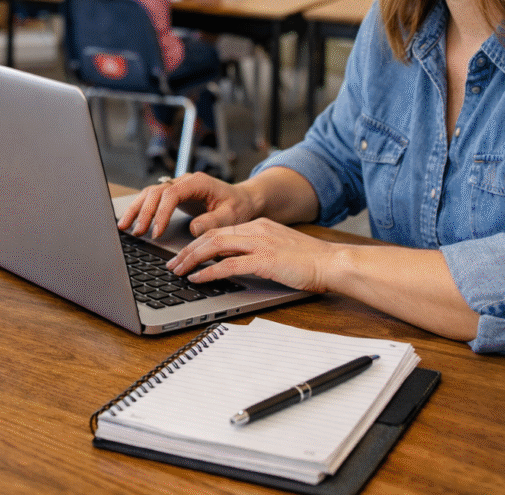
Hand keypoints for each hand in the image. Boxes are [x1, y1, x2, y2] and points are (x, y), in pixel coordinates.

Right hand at [117, 172, 260, 239]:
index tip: (157, 231)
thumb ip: (213, 221)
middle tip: (138, 232)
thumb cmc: (238, 206)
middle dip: (144, 212)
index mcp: (198, 182)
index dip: (162, 212)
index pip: (172, 193)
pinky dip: (140, 209)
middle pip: (156, 192)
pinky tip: (130, 221)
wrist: (243, 200)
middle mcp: (184, 181)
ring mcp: (178, 187)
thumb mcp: (231, 215)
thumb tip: (193, 228)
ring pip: (150, 193)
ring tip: (125, 227)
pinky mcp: (174, 195)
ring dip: (137, 209)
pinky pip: (152, 199)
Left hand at [166, 218, 337, 292]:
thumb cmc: (309, 261)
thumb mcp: (278, 249)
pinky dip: (209, 272)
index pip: (219, 231)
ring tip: (178, 271)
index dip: (197, 243)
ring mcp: (260, 243)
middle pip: (211, 236)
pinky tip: (198, 279)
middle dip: (187, 250)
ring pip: (215, 246)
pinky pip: (229, 264)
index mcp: (258, 226)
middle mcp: (256, 230)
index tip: (183, 254)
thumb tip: (233, 263)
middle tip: (172, 264)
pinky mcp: (265, 260)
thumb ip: (257, 251)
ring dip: (192, 259)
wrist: (332, 263)